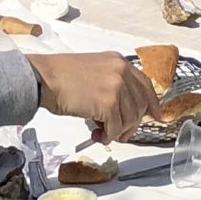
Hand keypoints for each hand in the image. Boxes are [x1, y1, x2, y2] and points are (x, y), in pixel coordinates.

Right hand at [30, 51, 160, 141]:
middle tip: (118, 134)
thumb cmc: (61, 77)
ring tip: (102, 133)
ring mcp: (116, 86)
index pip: (145, 84)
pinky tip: (97, 135)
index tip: (156, 116)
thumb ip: (112, 83)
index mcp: (119, 62)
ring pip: (130, 119)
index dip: (152, 103)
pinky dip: (108, 137)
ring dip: (117, 132)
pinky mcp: (108, 103)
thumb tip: (121, 110)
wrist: (44, 78)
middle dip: (132, 124)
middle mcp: (121, 71)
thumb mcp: (94, 70)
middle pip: (140, 105)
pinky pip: (116, 128)